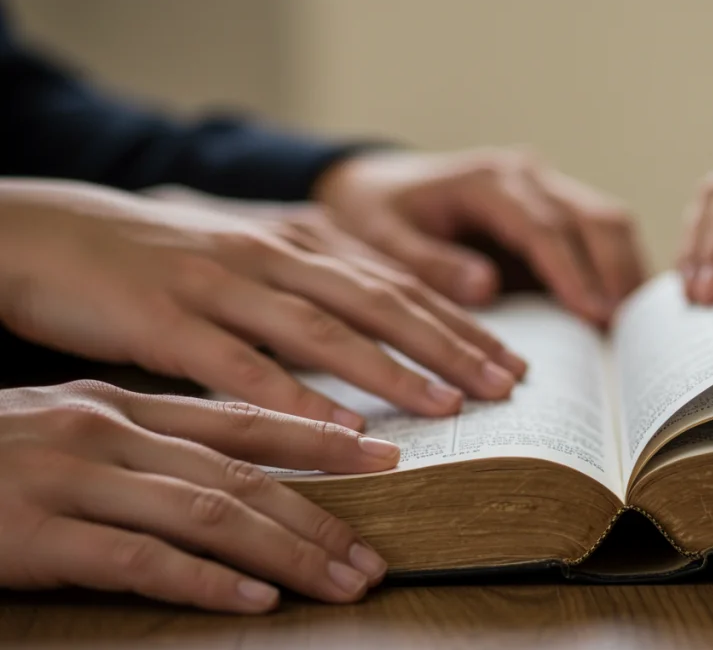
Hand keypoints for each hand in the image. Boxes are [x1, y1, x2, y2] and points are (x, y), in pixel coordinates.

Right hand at [0, 180, 525, 426]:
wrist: (51, 232)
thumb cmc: (161, 260)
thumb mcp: (250, 260)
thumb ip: (314, 287)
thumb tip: (384, 330)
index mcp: (296, 243)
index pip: (395, 284)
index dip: (458, 323)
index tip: (510, 362)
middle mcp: (270, 256)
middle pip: (377, 302)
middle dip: (448, 345)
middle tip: (506, 385)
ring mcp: (219, 284)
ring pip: (320, 330)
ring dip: (388, 371)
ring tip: (444, 409)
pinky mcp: (165, 318)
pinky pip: (238, 366)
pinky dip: (292, 398)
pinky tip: (335, 432)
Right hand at [0, 380, 398, 612]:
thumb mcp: (66, 433)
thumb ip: (145, 444)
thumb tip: (230, 474)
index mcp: (121, 405)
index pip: (244, 420)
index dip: (322, 441)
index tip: (384, 460)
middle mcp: (107, 431)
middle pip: (242, 474)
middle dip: (320, 518)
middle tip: (374, 555)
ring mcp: (68, 479)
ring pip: (208, 512)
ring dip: (285, 553)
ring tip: (339, 583)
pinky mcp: (32, 533)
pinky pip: (138, 559)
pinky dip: (204, 582)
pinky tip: (253, 601)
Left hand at [314, 149, 647, 324]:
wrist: (373, 188)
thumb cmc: (373, 216)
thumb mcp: (381, 240)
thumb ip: (428, 263)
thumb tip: (487, 287)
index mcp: (487, 180)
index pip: (544, 227)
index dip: (572, 272)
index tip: (594, 314)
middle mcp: (526, 176)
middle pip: (593, 219)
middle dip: (615, 274)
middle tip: (628, 332)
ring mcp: (546, 189)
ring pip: (607, 222)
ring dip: (625, 272)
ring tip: (634, 329)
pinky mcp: (554, 210)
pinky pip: (599, 235)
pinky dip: (617, 270)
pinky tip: (622, 313)